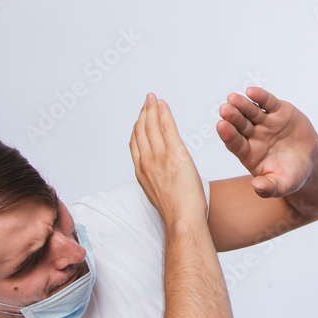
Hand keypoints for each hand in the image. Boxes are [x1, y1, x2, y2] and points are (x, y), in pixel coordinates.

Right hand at [129, 93, 206, 224]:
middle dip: (143, 113)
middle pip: (140, 130)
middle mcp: (146, 162)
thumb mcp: (159, 193)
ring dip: (152, 109)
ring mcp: (159, 157)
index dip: (137, 127)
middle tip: (147, 100)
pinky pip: (167, 127)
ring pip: (151, 126)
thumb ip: (156, 178)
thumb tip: (163, 173)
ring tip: (153, 99)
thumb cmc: (177, 212)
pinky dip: (163, 113)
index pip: (135, 143)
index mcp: (141, 172)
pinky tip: (162, 105)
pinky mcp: (175, 154)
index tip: (141, 117)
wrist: (183, 219)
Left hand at [217, 87, 317, 198]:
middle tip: (225, 110)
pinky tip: (252, 92)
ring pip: (251, 111)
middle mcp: (254, 136)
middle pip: (240, 125)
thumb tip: (257, 187)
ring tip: (233, 98)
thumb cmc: (292, 175)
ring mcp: (265, 122)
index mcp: (249, 153)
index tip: (222, 126)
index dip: (229, 135)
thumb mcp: (283, 185)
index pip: (235, 143)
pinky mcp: (278, 111)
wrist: (311, 160)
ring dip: (242, 105)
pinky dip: (260, 96)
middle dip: (232, 117)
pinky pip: (268, 102)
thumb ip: (269, 188)